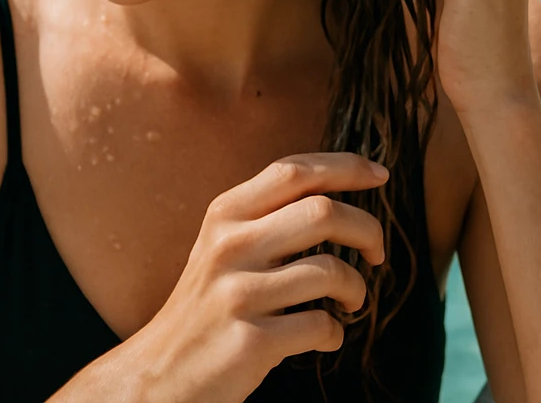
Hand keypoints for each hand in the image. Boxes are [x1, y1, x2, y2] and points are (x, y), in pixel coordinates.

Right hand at [123, 152, 388, 402]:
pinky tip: (325, 337)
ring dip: (357, 289)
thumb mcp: (223, 246)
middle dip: (367, 229)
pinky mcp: (251, 341)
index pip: (294, 171)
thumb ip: (266, 215)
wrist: (160, 373)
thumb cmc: (207, 306)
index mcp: (225, 214)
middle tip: (376, 252)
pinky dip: (335, 333)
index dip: (345, 167)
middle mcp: (229, 246)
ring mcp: (238, 294)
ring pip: (331, 271)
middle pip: (323, 212)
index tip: (380, 174)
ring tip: (351, 302)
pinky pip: (321, 325)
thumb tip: (334, 189)